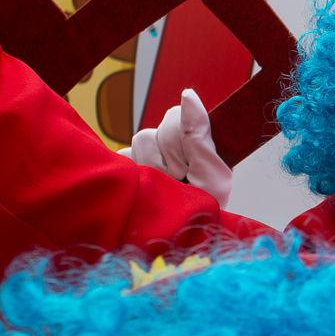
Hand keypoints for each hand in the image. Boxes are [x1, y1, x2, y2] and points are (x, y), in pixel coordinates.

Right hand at [127, 88, 230, 205]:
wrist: (180, 242)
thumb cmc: (203, 210)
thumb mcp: (212, 175)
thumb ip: (199, 134)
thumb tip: (187, 93)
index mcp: (196, 142)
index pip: (177, 117)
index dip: (180, 139)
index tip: (187, 165)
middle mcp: (172, 145)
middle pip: (158, 128)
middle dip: (170, 157)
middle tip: (179, 180)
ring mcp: (149, 155)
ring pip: (141, 139)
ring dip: (153, 166)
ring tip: (164, 187)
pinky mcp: (129, 167)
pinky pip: (122, 154)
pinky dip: (133, 170)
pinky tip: (144, 184)